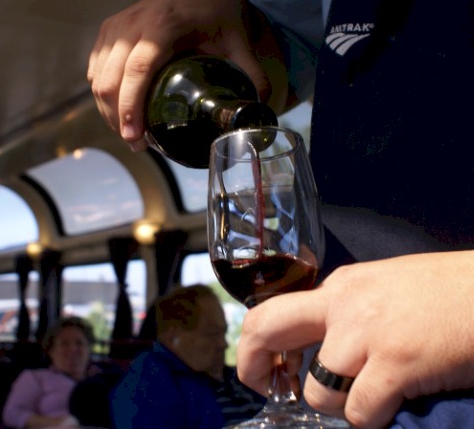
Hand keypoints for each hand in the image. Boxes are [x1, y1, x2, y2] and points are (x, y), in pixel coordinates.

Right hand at [87, 0, 285, 149]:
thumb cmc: (216, 14)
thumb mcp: (237, 42)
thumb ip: (250, 75)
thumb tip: (254, 113)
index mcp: (163, 23)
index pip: (138, 69)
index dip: (131, 106)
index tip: (135, 136)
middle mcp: (133, 23)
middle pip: (111, 79)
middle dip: (118, 118)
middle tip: (137, 144)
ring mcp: (116, 26)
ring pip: (98, 78)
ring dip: (108, 110)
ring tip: (130, 133)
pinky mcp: (108, 32)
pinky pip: (96, 70)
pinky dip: (103, 95)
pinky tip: (119, 111)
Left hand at [236, 251, 473, 428]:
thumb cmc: (449, 293)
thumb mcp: (384, 287)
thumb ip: (348, 311)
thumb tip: (322, 347)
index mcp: (339, 286)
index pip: (273, 312)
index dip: (259, 346)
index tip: (269, 370)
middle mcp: (343, 304)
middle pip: (266, 328)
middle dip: (253, 366)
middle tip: (270, 390)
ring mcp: (367, 333)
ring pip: (316, 390)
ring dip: (337, 406)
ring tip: (367, 399)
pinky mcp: (398, 362)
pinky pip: (359, 411)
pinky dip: (370, 419)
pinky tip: (394, 406)